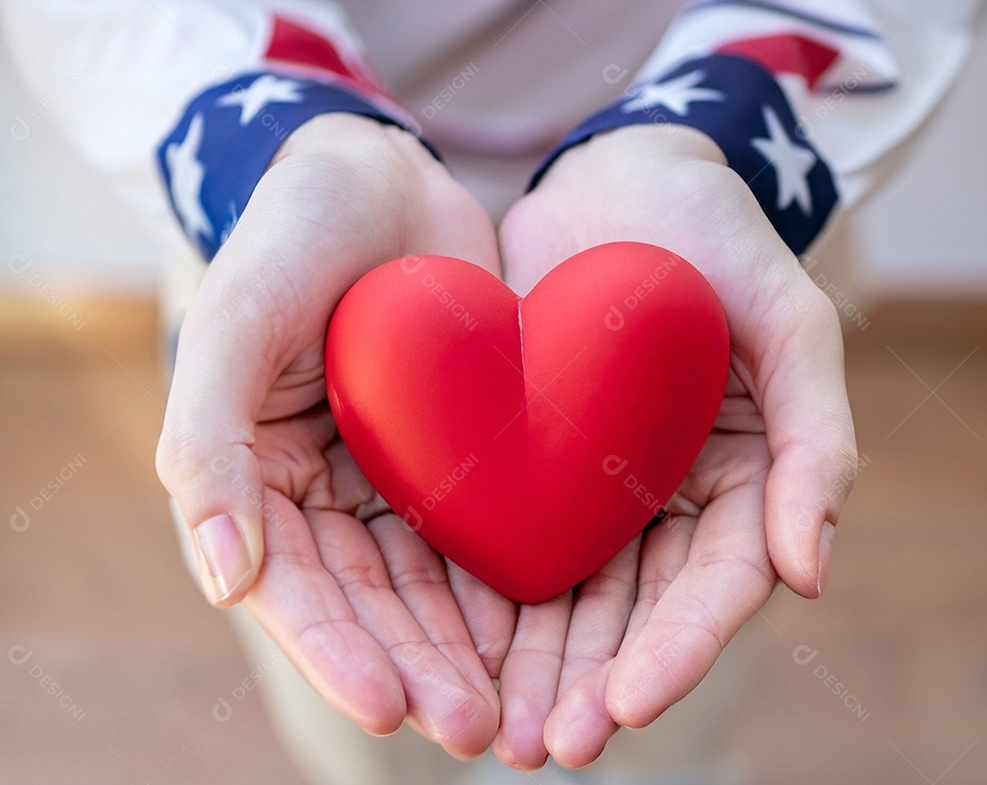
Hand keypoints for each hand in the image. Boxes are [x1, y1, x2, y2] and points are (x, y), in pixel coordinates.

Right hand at [156, 114, 516, 757]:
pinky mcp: (462, 458)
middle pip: (376, 607)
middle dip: (423, 672)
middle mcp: (329, 497)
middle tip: (478, 732)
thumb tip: (222, 580)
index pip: (296, 590)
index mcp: (260, 482)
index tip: (390, 707)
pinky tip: (556, 632)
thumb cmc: (291, 237)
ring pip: (437, 589)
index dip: (337, 654)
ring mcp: (398, 482)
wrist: (377, 175)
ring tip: (522, 711)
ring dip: (474, 653)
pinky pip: (487, 534)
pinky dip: (514, 587)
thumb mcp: (235, 323)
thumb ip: (209, 444)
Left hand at [492, 125, 858, 767]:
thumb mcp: (790, 320)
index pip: (717, 587)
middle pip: (638, 612)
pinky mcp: (536, 458)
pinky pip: (512, 535)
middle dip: (594, 682)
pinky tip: (449, 642)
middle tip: (545, 746)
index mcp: (746, 478)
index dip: (678, 651)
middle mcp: (672, 496)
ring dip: (538, 665)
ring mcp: (601, 482)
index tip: (626, 706)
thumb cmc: (716, 234)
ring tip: (494, 727)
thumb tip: (811, 573)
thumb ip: (819, 439)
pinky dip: (488, 594)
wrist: (619, 173)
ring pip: (572, 594)